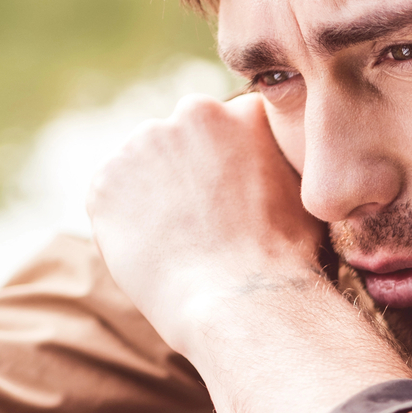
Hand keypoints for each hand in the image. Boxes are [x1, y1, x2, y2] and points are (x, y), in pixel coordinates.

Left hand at [86, 92, 411, 412]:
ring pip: (144, 165)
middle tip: (208, 223)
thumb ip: (281, 162)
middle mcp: (190, 113)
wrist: (241, 301)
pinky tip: (157, 251)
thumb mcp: (306, 195)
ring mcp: (142, 145)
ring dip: (155, 193)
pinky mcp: (105, 182)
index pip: (227, 126)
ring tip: (183, 242)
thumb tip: (281, 165)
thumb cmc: (287, 260)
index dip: (230, 165)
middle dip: (190, 171)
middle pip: (183, 138)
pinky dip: (125, 220)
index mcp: (243, 111)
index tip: (234, 199)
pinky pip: (111, 197)